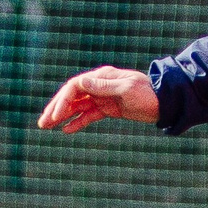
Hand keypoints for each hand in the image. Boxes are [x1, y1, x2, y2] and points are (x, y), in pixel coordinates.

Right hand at [39, 66, 157, 131]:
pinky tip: (66, 130)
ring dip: (63, 116)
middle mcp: (100, 85)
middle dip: (56, 109)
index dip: (63, 100)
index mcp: (102, 77)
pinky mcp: (109, 108)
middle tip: (42, 123)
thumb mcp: (127, 89)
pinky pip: (89, 115)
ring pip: (78, 106)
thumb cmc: (148, 93)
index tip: (56, 115)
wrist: (166, 102)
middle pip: (72, 96)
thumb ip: (104, 87)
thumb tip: (82, 84)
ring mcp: (103, 97)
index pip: (75, 86)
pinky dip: (78, 122)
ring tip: (47, 127)